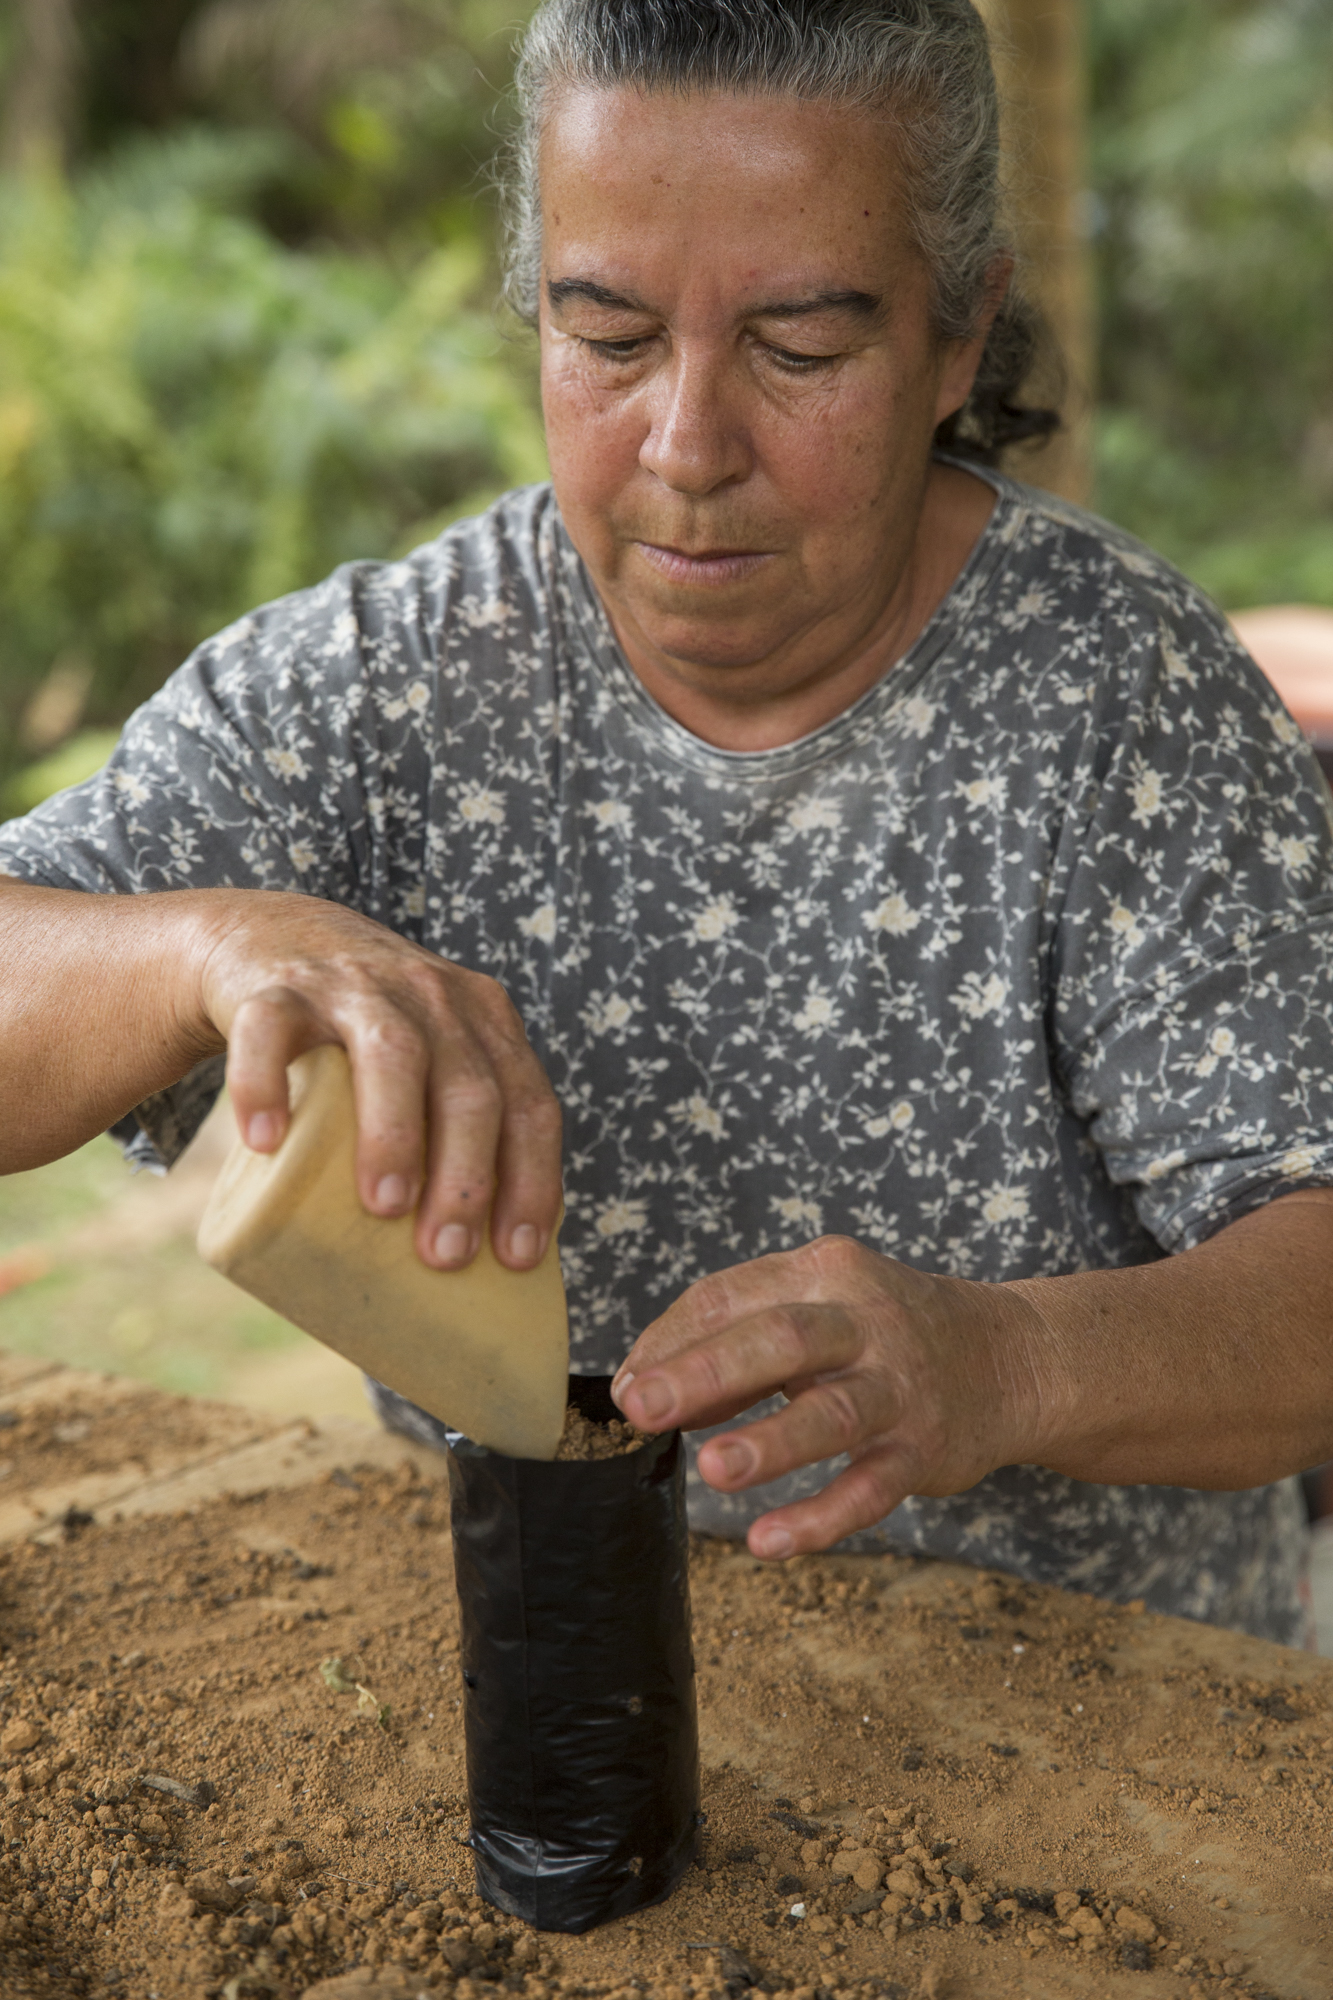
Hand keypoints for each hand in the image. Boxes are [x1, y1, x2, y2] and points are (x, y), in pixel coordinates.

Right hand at [198, 891, 560, 1271]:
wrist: (272, 939)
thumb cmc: (364, 1040)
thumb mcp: (430, 1060)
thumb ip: (456, 1128)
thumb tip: (468, 1274)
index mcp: (483, 1021)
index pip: (530, 1102)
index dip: (534, 1179)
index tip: (517, 1254)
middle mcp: (431, 995)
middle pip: (470, 1086)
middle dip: (467, 1176)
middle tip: (445, 1254)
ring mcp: (355, 985)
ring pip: (392, 1053)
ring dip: (395, 1134)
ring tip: (384, 1207)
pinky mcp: (276, 986)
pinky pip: (270, 1030)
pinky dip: (266, 1086)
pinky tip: (265, 1141)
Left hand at [611, 1236, 1044, 1558]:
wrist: (1010, 1357)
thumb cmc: (883, 1332)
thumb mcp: (818, 1309)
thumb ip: (735, 1345)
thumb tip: (644, 1390)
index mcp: (823, 1272)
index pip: (731, 1295)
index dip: (671, 1340)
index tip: (626, 1386)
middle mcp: (864, 1321)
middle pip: (781, 1338)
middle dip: (705, 1372)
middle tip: (640, 1408)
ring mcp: (899, 1387)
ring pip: (832, 1414)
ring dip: (770, 1442)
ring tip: (712, 1470)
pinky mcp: (924, 1449)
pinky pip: (870, 1488)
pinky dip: (820, 1517)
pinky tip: (769, 1540)